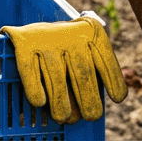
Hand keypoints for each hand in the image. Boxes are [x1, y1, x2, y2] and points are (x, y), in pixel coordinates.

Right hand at [1, 15, 127, 122]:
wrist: (34, 24)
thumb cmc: (66, 49)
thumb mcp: (83, 52)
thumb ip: (92, 74)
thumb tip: (91, 108)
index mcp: (90, 32)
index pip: (105, 58)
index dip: (113, 80)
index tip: (117, 98)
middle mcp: (69, 33)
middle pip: (82, 72)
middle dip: (88, 98)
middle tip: (91, 116)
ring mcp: (46, 38)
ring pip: (56, 77)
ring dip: (60, 101)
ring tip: (63, 117)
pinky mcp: (24, 43)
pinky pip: (30, 71)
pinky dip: (35, 89)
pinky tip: (39, 102)